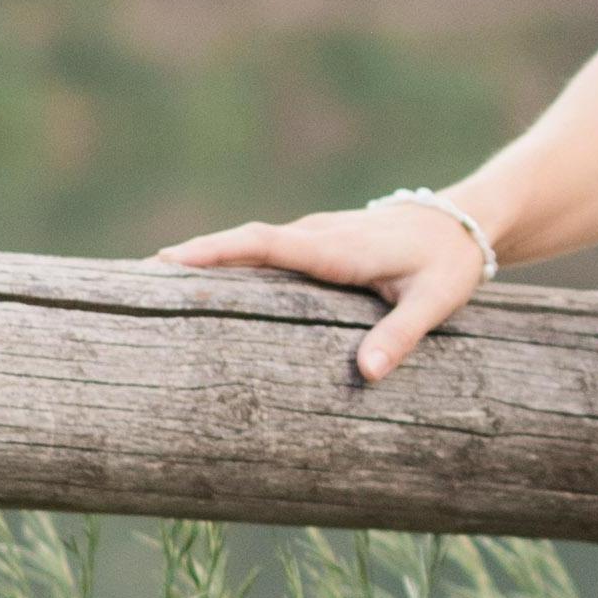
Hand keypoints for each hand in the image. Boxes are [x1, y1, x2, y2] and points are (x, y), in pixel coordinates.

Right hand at [156, 197, 491, 385]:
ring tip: (148, 284)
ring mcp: (313, 235)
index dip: (218, 252)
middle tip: (132, 279)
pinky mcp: (314, 242)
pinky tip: (199, 283)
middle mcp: (317, 235)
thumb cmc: (448, 264)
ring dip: (204, 258)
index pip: (266, 245)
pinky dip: (228, 260)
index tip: (170, 261)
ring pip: (249, 245)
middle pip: (243, 242)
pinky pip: (263, 250)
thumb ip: (401, 337)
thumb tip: (366, 375)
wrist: (464, 223)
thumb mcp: (436, 303)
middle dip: (191, 257)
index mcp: (337, 248)